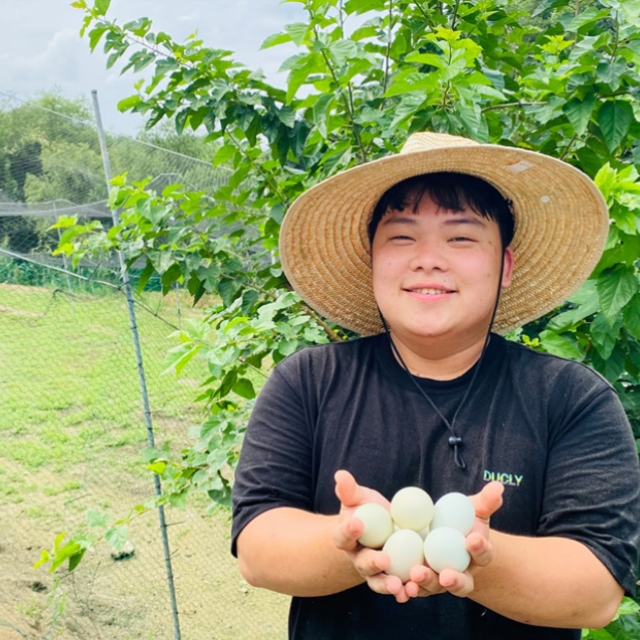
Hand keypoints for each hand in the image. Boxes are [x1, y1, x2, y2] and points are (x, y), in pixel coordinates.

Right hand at [332, 470, 414, 602]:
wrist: (380, 530)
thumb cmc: (366, 511)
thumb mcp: (358, 498)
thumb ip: (348, 489)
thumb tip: (340, 474)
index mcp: (346, 538)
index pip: (343, 535)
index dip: (348, 530)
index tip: (357, 522)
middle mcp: (358, 558)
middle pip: (362, 563)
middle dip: (372, 562)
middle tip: (384, 559)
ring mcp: (374, 572)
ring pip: (378, 581)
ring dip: (388, 584)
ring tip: (398, 586)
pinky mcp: (392, 577)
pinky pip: (397, 587)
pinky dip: (404, 591)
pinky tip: (411, 591)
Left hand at [405, 481, 503, 598]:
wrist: (444, 534)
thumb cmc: (462, 520)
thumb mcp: (474, 508)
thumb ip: (486, 500)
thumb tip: (498, 486)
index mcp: (478, 555)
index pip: (483, 554)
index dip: (480, 548)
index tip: (472, 539)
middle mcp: (462, 573)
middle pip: (461, 582)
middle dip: (454, 580)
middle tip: (445, 575)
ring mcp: (440, 579)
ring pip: (436, 586)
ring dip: (427, 583)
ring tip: (416, 575)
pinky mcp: (422, 581)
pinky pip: (416, 587)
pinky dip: (408, 589)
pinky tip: (401, 586)